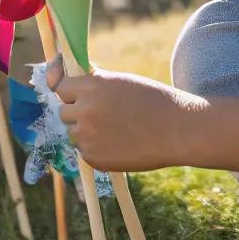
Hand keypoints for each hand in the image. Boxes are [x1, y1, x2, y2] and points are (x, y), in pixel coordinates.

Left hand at [52, 65, 207, 171]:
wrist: (177, 130)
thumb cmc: (153, 101)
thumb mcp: (121, 81)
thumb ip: (95, 83)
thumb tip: (70, 85)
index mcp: (92, 86)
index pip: (61, 87)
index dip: (69, 91)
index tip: (74, 95)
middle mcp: (85, 109)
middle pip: (64, 112)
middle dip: (78, 113)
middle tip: (104, 115)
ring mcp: (87, 135)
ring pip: (74, 133)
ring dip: (87, 132)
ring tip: (116, 130)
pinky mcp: (94, 158)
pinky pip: (85, 152)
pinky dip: (97, 150)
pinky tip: (120, 145)